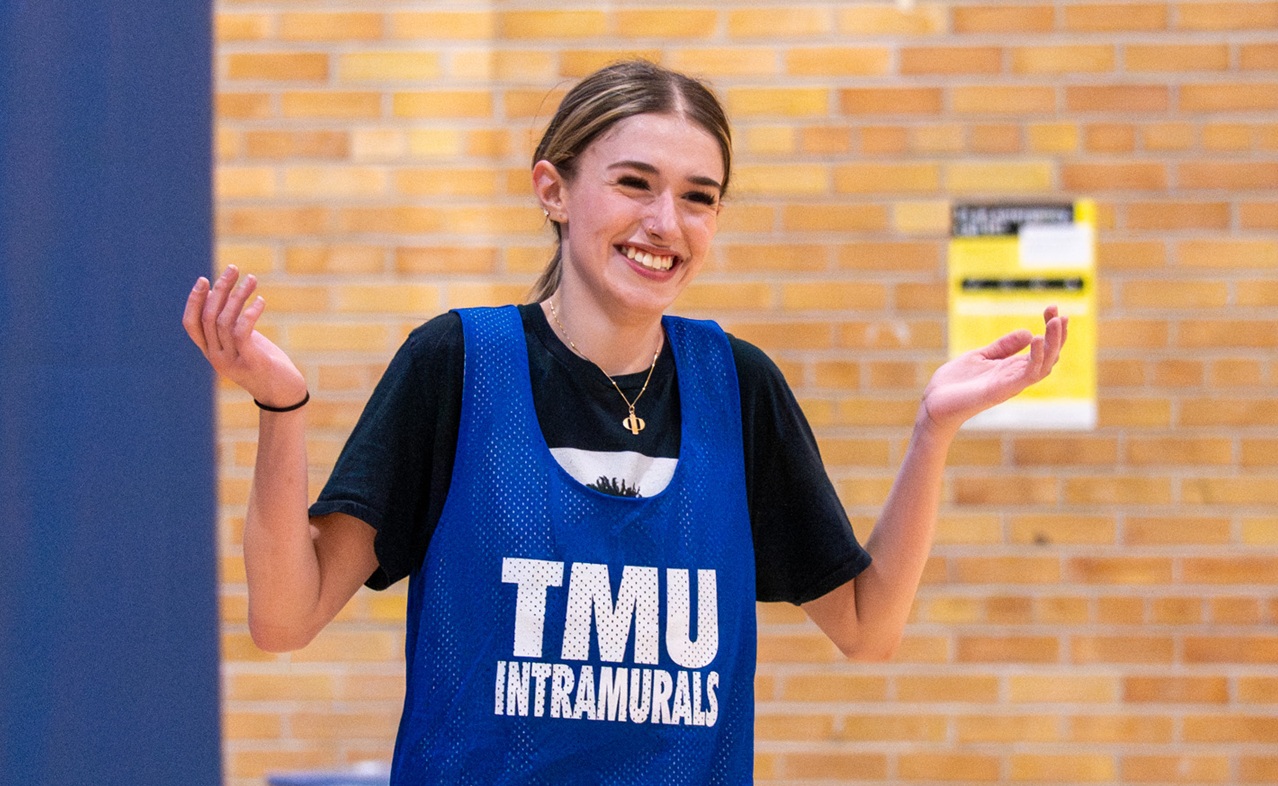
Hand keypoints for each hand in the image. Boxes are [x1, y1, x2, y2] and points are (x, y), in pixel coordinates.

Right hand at [182, 265, 306, 407]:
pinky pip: (242, 332)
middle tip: (234, 269)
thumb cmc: (267, 366)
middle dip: (220, 289)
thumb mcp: (246, 345)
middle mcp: (216, 357)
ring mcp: (231, 361)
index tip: (204, 279)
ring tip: (252, 280)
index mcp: (211, 352)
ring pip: (224, 321)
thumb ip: (233, 328)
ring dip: (238, 296)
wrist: (285, 396)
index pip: (191, 324)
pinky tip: (260, 300)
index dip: (194, 301)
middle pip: (209, 316)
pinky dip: (249, 313)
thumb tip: (228, 298)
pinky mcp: (250, 362)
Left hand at [919, 306, 1067, 436]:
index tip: (1052, 308)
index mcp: (1012, 368)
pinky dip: (1036, 357)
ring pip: (1044, 365)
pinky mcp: (1001, 390)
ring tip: (1055, 322)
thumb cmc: (955, 382)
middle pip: (1049, 356)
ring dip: (1053, 343)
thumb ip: (1002, 347)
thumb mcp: (980, 356)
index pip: (1042, 348)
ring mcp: (1011, 384)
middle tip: (1059, 313)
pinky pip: (1027, 375)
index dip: (1050, 330)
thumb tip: (1027, 332)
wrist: (934, 402)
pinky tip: (1036, 338)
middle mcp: (1016, 376)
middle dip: (1057, 334)